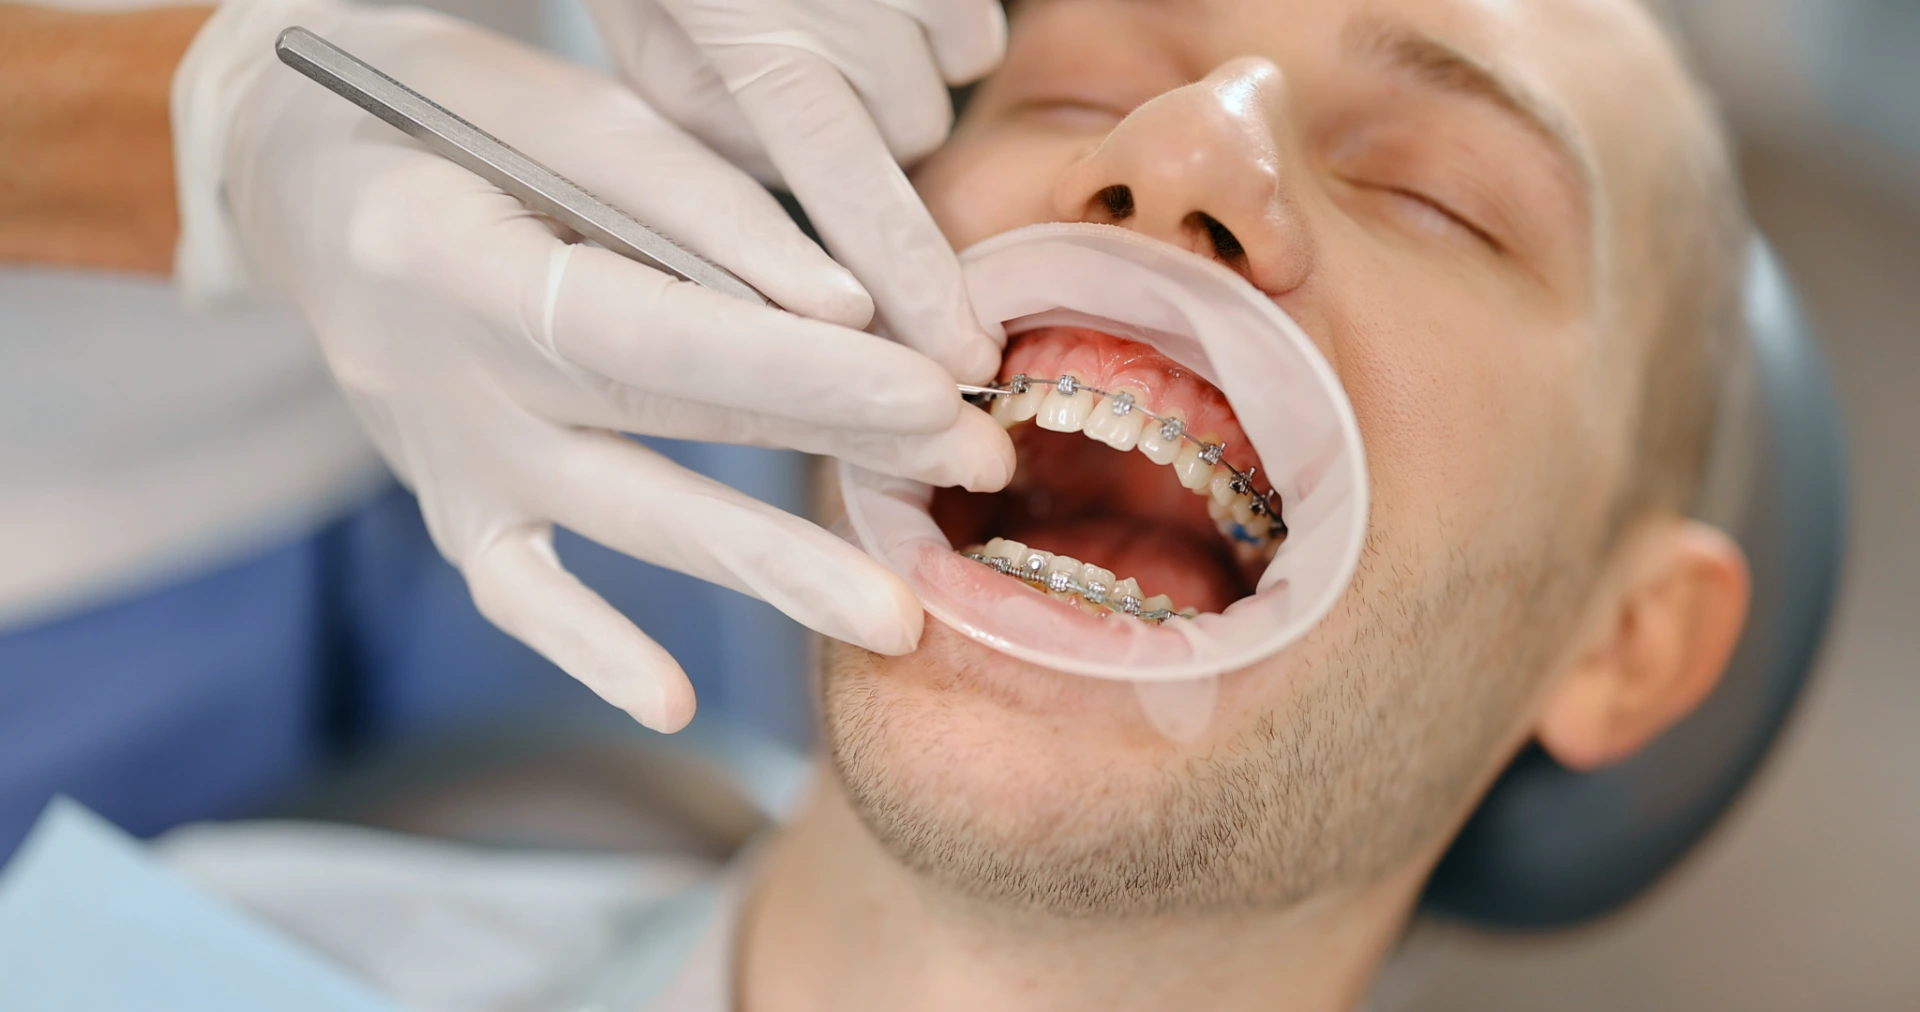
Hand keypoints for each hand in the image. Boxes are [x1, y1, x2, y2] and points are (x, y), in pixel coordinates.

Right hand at [171, 0, 1013, 730]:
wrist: (295, 172)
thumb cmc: (440, 115)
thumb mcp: (558, 115)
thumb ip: (694, 208)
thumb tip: (843, 305)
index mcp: (452, 257)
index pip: (654, 331)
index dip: (795, 370)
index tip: (931, 387)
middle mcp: (434, 376)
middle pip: (662, 424)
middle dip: (833, 444)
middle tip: (977, 467)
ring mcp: (438, 456)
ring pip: (616, 524)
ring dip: (763, 571)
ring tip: (897, 621)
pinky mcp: (448, 500)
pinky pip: (517, 593)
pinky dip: (589, 646)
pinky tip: (675, 700)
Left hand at [585, 0, 1007, 382]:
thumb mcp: (648, 42)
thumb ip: (729, 133)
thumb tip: (815, 197)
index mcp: (759, 40)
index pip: (855, 192)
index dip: (913, 286)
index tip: (961, 360)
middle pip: (918, 130)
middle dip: (878, 131)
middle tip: (809, 82)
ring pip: (953, 66)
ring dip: (904, 62)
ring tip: (832, 15)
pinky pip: (967, 11)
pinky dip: (926, 12)